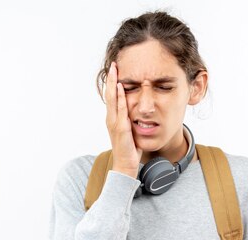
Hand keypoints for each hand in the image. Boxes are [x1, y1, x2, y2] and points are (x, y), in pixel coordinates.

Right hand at [105, 62, 141, 176]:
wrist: (125, 166)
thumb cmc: (129, 150)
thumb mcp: (131, 131)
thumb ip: (131, 120)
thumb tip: (138, 111)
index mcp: (113, 119)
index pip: (112, 97)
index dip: (113, 83)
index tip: (116, 70)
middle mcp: (111, 119)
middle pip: (109, 95)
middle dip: (111, 79)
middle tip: (113, 64)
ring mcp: (114, 124)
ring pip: (113, 100)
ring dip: (114, 84)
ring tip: (115, 71)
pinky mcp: (121, 129)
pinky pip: (121, 111)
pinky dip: (121, 99)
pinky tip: (122, 89)